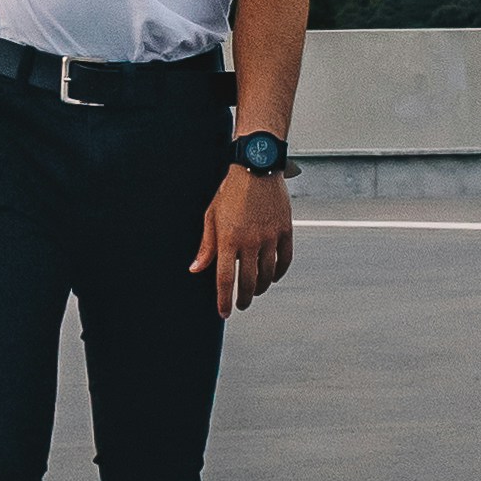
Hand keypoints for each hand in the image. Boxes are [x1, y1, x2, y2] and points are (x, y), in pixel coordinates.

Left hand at [191, 168, 292, 316]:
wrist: (256, 167)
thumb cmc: (230, 191)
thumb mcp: (212, 216)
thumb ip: (206, 245)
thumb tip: (195, 269)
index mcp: (228, 238)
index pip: (224, 278)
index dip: (223, 300)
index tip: (223, 313)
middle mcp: (250, 240)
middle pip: (248, 281)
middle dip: (243, 298)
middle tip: (240, 304)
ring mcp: (270, 236)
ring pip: (267, 274)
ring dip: (260, 287)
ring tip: (255, 291)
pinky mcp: (285, 230)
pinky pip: (284, 260)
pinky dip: (279, 273)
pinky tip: (272, 277)